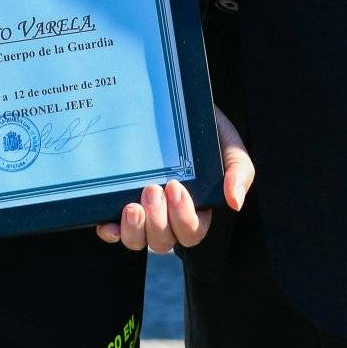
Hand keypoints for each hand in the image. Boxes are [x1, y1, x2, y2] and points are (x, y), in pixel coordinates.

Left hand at [96, 106, 252, 252]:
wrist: (177, 105)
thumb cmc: (208, 131)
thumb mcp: (230, 148)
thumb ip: (239, 173)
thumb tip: (235, 202)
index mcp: (196, 211)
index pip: (192, 232)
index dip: (183, 218)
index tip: (176, 187)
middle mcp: (168, 218)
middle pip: (163, 242)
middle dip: (158, 221)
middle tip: (153, 189)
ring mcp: (143, 212)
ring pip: (137, 241)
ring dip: (134, 230)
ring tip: (132, 206)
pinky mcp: (118, 203)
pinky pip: (113, 229)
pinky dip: (110, 231)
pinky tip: (107, 222)